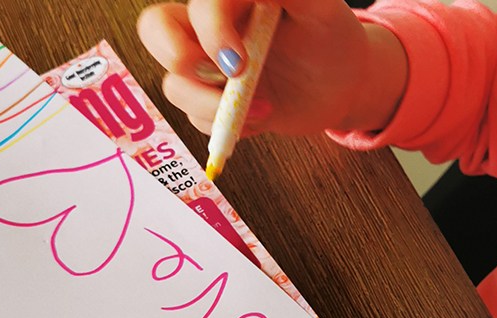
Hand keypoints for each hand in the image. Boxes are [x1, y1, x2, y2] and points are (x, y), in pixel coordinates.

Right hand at [138, 0, 407, 136]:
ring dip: (213, 106)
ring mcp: (207, 66)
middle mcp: (209, 27)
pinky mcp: (214, 101)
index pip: (200, 4)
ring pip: (174, 84)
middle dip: (175, 56)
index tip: (239, 63)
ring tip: (266, 110)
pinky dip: (228, 127)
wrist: (343, 85)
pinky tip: (264, 119)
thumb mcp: (321, 8)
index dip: (209, 31)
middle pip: (154, 28)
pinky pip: (196, 118)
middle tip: (224, 76)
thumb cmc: (331, 37)